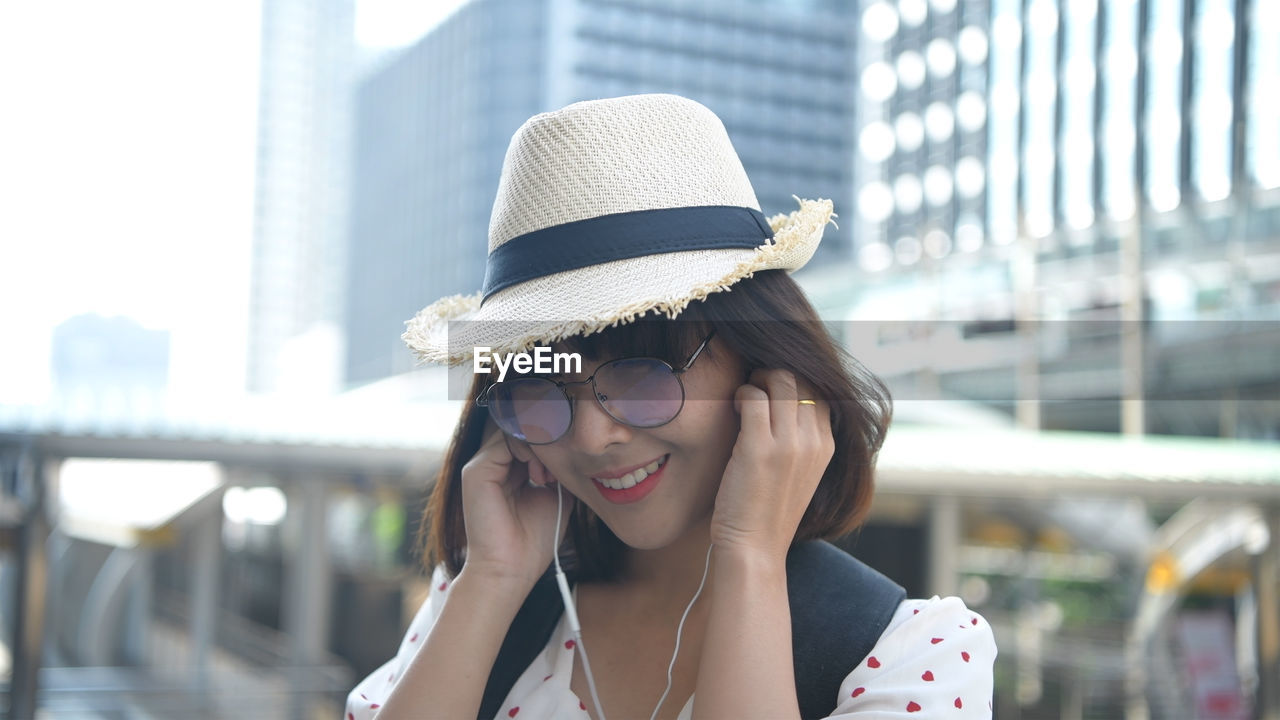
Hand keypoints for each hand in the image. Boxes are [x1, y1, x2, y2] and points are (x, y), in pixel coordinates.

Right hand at [458, 419, 572, 589]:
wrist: (511, 570)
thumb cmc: (533, 541)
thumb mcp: (555, 497)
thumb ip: (560, 471)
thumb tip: (574, 449)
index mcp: (508, 471)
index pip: (530, 437)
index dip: (552, 442)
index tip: (570, 458)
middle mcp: (492, 465)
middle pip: (523, 430)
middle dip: (547, 442)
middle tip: (561, 467)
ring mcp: (482, 466)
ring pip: (515, 431)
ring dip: (539, 448)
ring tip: (548, 477)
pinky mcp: (476, 471)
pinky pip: (505, 441)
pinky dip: (527, 451)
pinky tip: (539, 475)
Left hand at [710, 369, 834, 559]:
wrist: (755, 549)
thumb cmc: (768, 512)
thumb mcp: (799, 474)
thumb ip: (800, 441)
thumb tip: (783, 404)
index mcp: (827, 446)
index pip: (819, 391)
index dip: (794, 384)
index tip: (772, 393)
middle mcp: (813, 441)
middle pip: (800, 379)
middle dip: (773, 375)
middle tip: (753, 388)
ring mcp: (788, 443)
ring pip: (778, 381)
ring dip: (756, 381)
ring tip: (743, 400)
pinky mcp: (759, 447)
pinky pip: (752, 396)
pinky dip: (740, 394)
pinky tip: (733, 409)